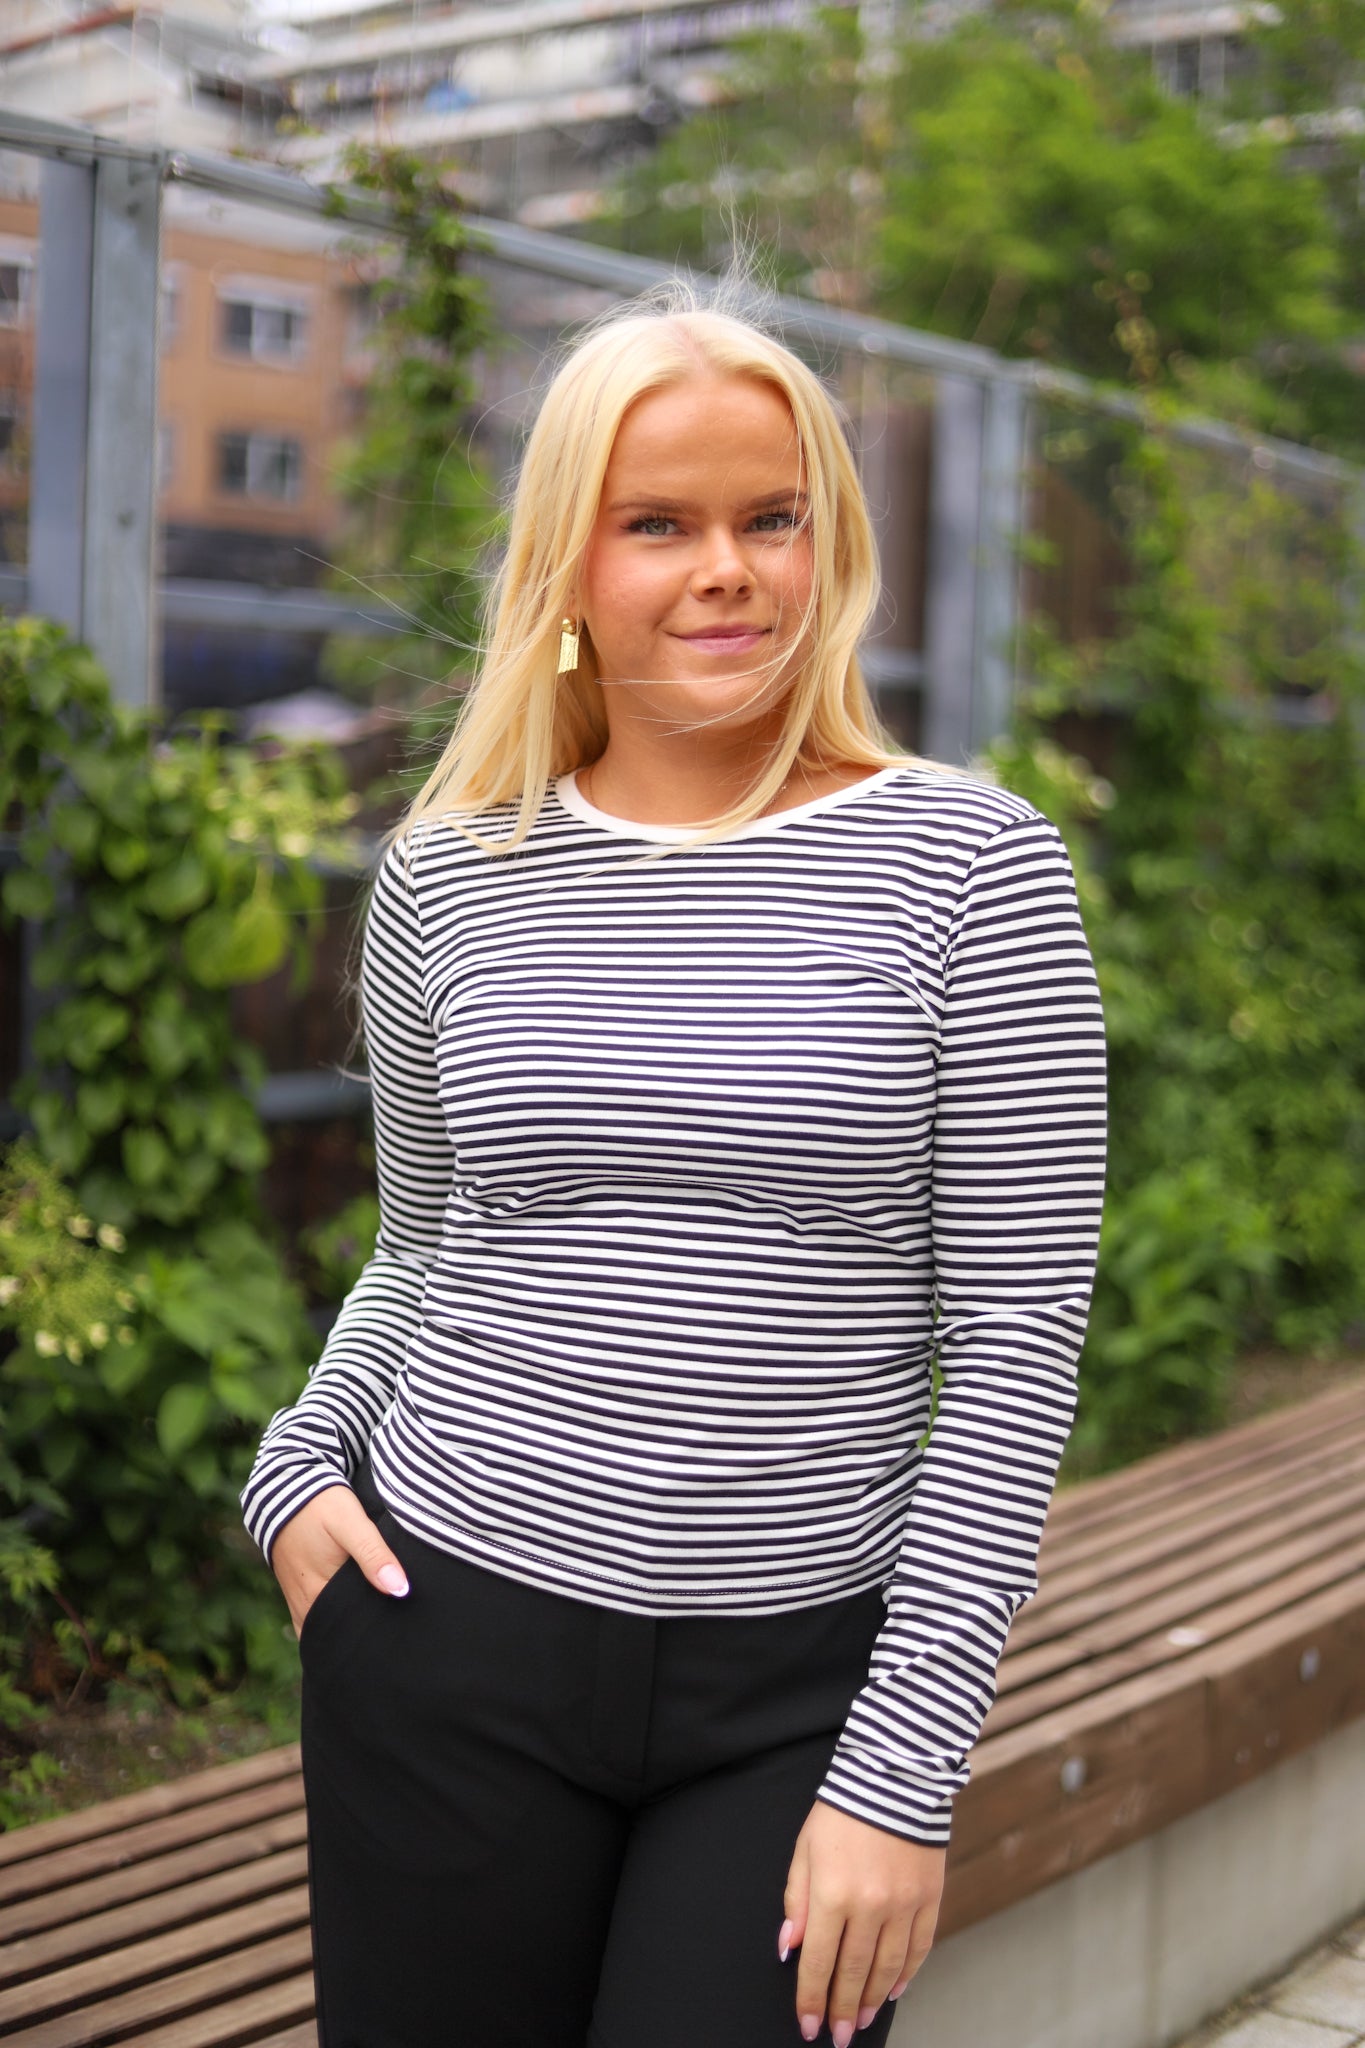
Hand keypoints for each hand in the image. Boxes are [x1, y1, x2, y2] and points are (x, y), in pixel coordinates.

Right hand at [271, 1484, 408, 1638]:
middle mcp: (304, 1605)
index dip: (371, 1636)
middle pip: (338, 1633)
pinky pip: (317, 1617)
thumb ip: (374, 1556)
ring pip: (327, 1627)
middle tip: (392, 1635)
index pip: (348, 1632)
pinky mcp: (297, 1590)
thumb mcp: (351, 1524)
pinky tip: (355, 1612)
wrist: (285, 1488)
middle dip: (361, 1636)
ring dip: (347, 1628)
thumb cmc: (320, 1505)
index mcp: (316, 1595)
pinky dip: (334, 1618)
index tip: (397, 1635)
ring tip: (377, 1629)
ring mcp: (299, 1599)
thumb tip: (400, 1590)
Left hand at [780, 1800, 944, 2044]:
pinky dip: (906, 1975)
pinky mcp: (930, 1898)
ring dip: (872, 2000)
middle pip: (853, 1972)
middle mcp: (870, 1905)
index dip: (811, 1998)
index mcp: (832, 1892)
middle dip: (842, 2010)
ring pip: (887, 1968)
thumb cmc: (842, 1811)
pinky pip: (919, 1948)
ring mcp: (904, 1904)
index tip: (807, 2025)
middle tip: (837, 2036)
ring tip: (860, 2021)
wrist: (894, 1775)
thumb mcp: (805, 1849)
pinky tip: (893, 1991)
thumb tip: (789, 1948)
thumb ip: (796, 1900)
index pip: (819, 1961)